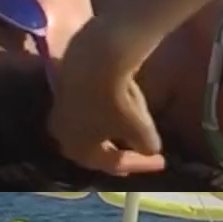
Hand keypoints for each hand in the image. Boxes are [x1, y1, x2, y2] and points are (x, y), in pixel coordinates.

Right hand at [49, 17, 165, 176]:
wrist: (99, 57)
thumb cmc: (118, 101)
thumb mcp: (140, 130)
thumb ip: (146, 146)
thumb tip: (148, 149)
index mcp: (76, 149)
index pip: (112, 164)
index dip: (140, 164)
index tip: (162, 162)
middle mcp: (62, 133)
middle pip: (96, 149)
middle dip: (119, 152)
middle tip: (137, 157)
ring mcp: (61, 109)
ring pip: (91, 128)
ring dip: (112, 132)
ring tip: (130, 133)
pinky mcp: (66, 86)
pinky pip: (89, 108)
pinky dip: (106, 112)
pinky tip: (120, 107)